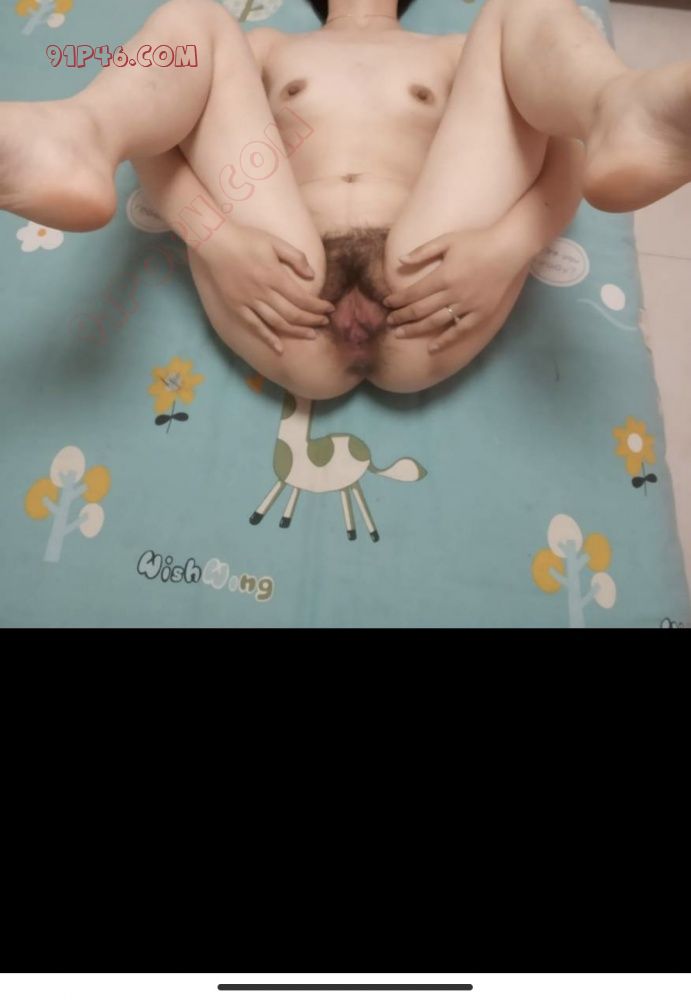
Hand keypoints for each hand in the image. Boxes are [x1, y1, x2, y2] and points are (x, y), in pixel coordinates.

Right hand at [198, 223, 333, 353]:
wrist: (215, 242)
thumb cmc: (247, 239)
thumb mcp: (275, 242)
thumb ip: (296, 257)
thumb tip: (312, 276)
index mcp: (274, 276)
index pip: (302, 298)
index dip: (318, 306)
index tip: (329, 309)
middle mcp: (263, 292)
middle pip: (293, 314)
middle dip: (312, 320)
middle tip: (324, 323)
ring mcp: (249, 301)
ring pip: (277, 323)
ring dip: (296, 332)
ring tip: (311, 335)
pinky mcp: (237, 307)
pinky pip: (255, 327)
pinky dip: (268, 339)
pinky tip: (279, 349)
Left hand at [383, 228, 525, 353]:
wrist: (509, 249)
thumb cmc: (477, 241)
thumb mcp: (448, 240)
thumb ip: (423, 251)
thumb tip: (400, 260)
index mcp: (443, 276)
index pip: (413, 293)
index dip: (397, 300)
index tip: (387, 304)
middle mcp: (452, 294)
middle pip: (420, 310)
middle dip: (402, 317)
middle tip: (389, 322)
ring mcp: (467, 306)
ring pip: (435, 322)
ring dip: (415, 330)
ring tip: (399, 334)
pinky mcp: (481, 314)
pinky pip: (460, 331)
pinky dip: (445, 341)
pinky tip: (431, 348)